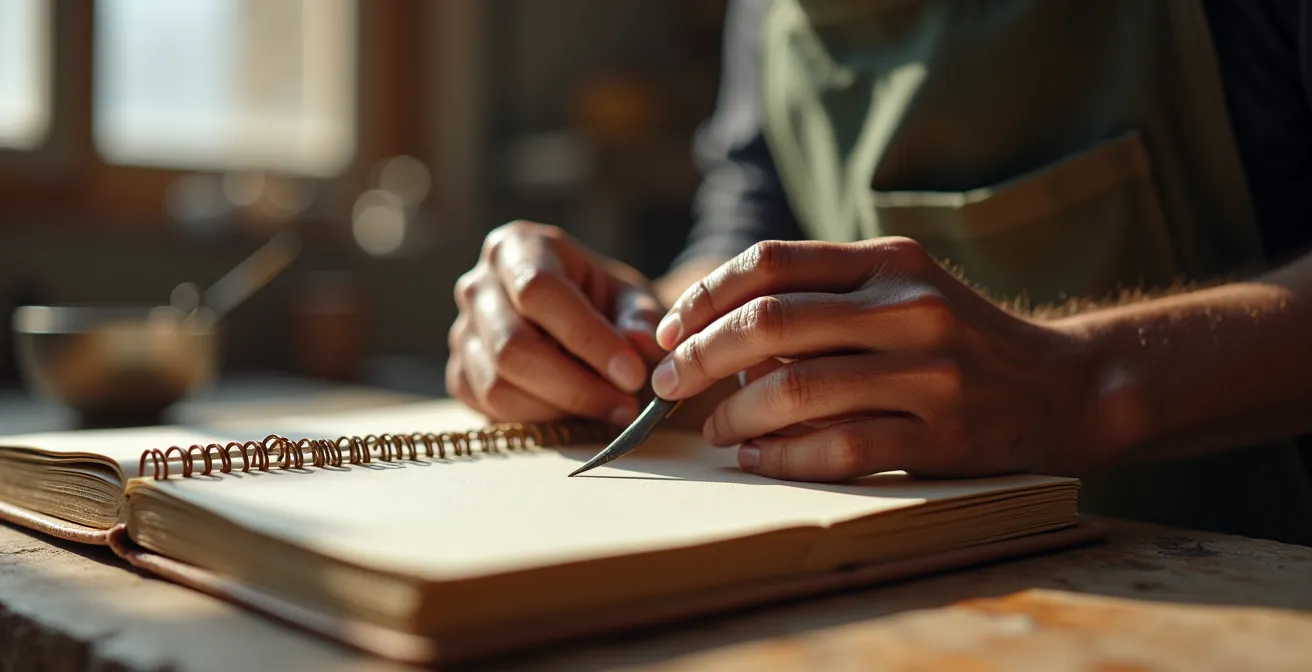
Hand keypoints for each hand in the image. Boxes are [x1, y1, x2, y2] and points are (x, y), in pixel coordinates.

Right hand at [447, 221, 663, 424]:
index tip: (632, 373)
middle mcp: (478, 286)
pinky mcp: (460, 375)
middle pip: (513, 347)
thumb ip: (641, 319)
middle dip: (577, 386)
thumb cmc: (604, 301)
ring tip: (610, 411)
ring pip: (499, 386)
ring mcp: (462, 333)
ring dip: (561, 409)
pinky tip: (578, 414)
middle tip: (626, 405)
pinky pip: (492, 410)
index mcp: (518, 247)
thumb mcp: (631, 297)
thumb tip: (638, 345)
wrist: (578, 320)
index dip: (587, 337)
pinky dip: (541, 420)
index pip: (540, 290)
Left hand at [649, 238, 1096, 481]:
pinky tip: (757, 457)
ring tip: (714, 429)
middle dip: (698, 357)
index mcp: (888, 260)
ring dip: (735, 415)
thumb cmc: (957, 337)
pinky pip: (839, 448)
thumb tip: (714, 332)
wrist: (1064, 386)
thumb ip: (823, 296)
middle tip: (666, 383)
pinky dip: (784, 457)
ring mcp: (929, 371)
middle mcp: (908, 306)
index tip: (668, 331)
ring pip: (796, 390)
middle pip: (771, 324)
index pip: (771, 264)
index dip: (705, 298)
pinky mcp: (941, 435)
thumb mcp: (901, 289)